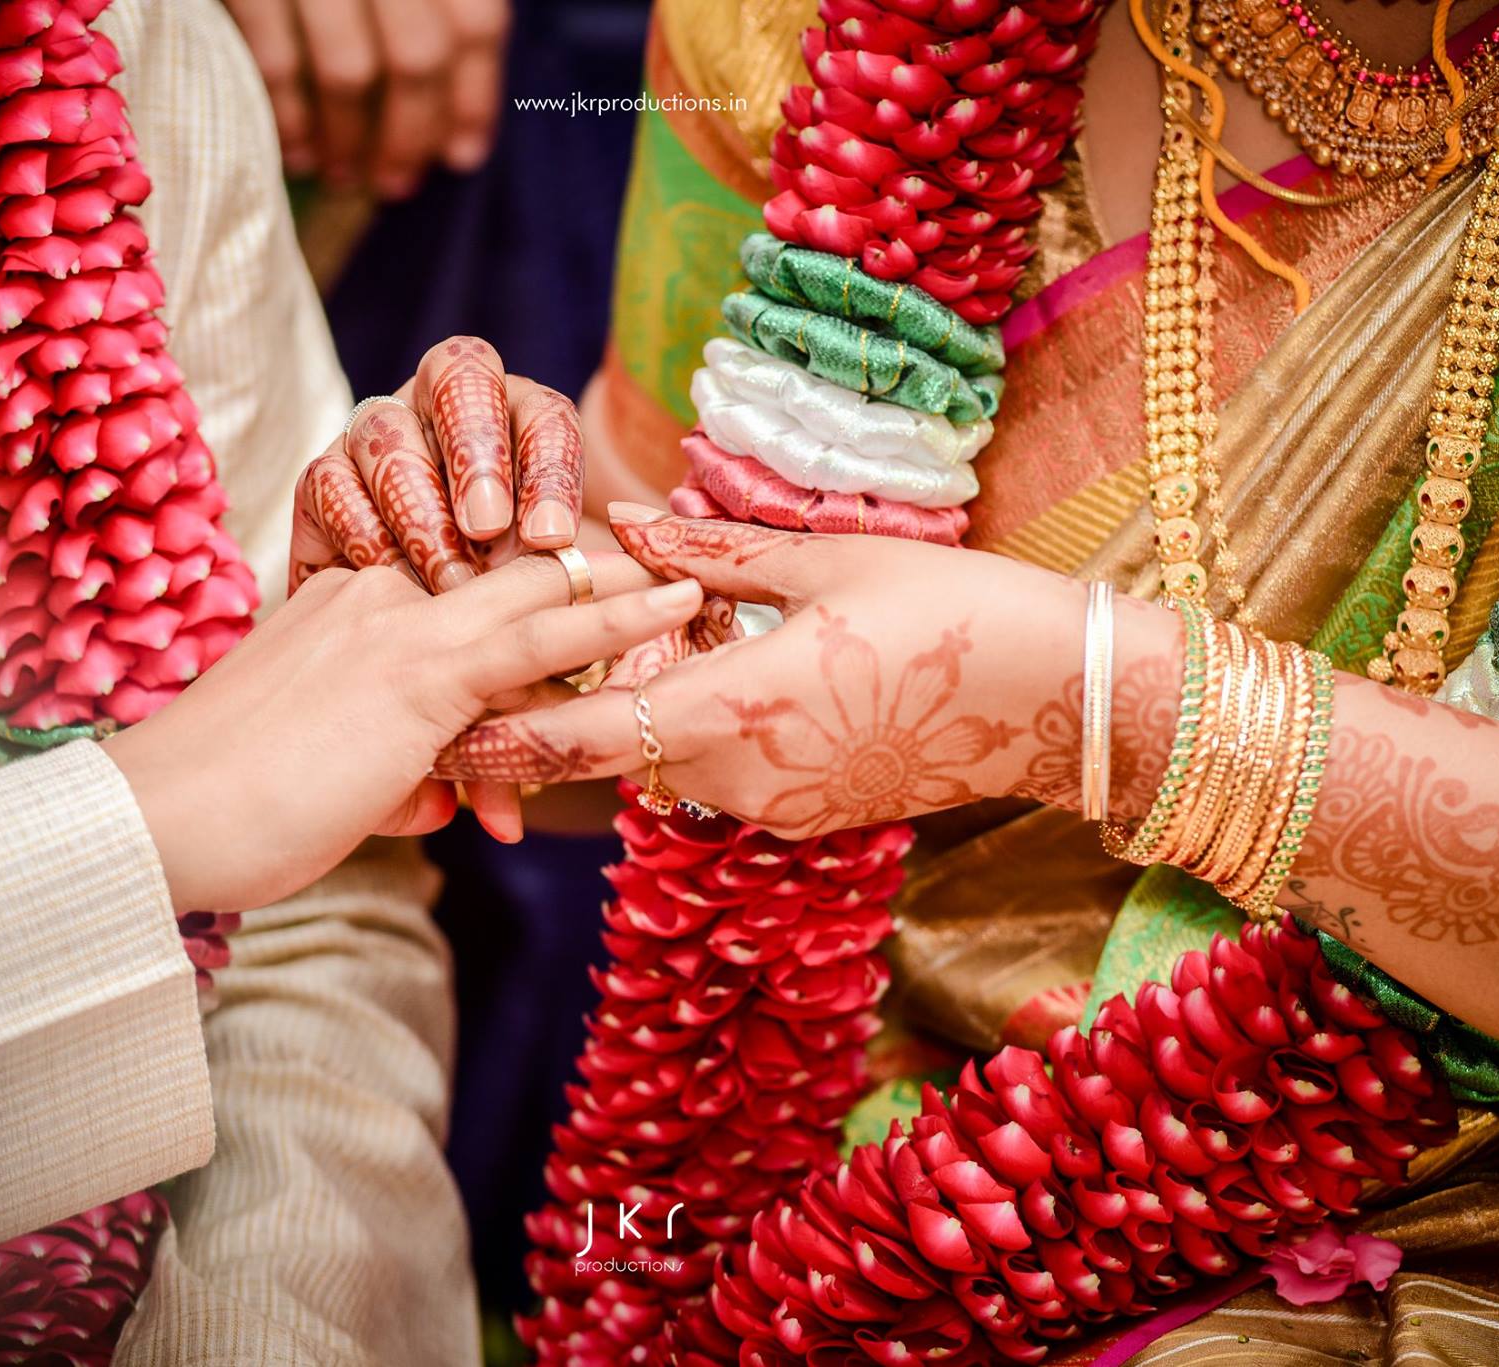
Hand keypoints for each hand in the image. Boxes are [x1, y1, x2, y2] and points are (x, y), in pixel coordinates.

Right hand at [104, 549, 701, 911]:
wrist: (160, 823)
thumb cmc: (229, 814)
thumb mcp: (332, 781)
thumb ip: (397, 774)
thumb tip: (443, 803)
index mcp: (347, 607)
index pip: (465, 577)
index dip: (538, 579)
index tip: (605, 574)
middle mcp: (375, 595)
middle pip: (508, 567)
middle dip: (593, 572)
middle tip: (678, 569)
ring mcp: (398, 625)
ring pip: (533, 588)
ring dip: (624, 586)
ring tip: (701, 574)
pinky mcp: (420, 672)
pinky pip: (538, 634)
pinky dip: (615, 615)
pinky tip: (672, 603)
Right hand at [222, 0, 509, 193]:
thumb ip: (432, 5)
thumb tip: (458, 119)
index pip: (476, 22)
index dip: (474, 98)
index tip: (461, 157)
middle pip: (418, 56)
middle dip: (410, 134)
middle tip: (397, 182)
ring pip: (349, 70)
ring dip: (350, 139)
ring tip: (344, 173)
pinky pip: (276, 60)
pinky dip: (290, 118)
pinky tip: (296, 151)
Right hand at [289, 336, 583, 593]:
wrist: (418, 630)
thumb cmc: (500, 594)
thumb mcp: (544, 575)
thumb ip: (564, 559)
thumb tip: (574, 562)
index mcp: (517, 413)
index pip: (543, 416)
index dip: (549, 471)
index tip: (551, 538)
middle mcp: (442, 401)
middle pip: (458, 380)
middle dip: (475, 453)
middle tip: (487, 527)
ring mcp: (378, 431)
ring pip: (388, 434)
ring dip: (420, 509)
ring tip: (448, 579)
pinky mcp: (323, 474)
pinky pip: (331, 484)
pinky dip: (364, 534)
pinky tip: (392, 581)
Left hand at [435, 506, 1184, 838]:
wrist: (1055, 700)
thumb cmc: (951, 610)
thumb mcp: (829, 563)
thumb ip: (716, 553)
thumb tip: (627, 525)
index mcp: (740, 705)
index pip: (591, 736)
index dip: (509, 737)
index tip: (443, 728)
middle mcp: (745, 774)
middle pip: (619, 750)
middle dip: (570, 710)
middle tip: (525, 666)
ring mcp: (776, 805)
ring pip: (669, 760)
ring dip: (645, 713)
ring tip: (660, 642)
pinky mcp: (805, 814)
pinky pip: (721, 774)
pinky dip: (702, 732)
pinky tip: (737, 671)